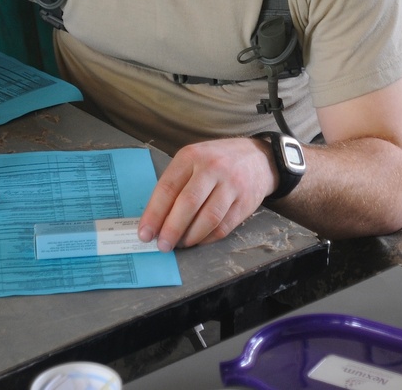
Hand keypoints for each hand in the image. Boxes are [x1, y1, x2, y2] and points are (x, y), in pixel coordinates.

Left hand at [138, 137, 274, 251]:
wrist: (257, 157)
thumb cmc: (216, 161)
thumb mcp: (193, 161)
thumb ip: (175, 185)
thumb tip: (155, 220)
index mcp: (191, 156)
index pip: (167, 187)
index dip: (154, 214)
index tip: (145, 233)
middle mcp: (211, 168)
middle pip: (187, 203)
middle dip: (171, 229)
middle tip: (162, 245)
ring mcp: (231, 184)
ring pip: (208, 218)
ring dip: (190, 237)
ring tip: (180, 244)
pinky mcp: (245, 202)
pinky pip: (224, 226)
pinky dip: (208, 238)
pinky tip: (198, 241)